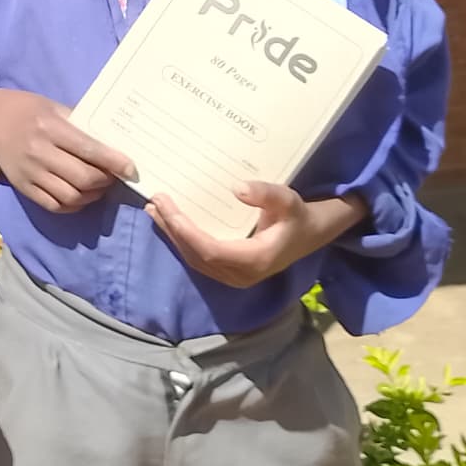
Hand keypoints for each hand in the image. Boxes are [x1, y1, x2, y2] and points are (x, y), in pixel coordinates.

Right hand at [0, 89, 134, 212]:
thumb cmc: (28, 109)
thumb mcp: (54, 107)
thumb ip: (80, 125)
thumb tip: (114, 143)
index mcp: (50, 127)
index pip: (89, 150)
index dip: (114, 162)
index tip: (131, 169)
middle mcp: (40, 152)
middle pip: (83, 178)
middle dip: (106, 181)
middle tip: (114, 176)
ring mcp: (31, 173)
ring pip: (71, 196)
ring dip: (93, 195)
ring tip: (99, 187)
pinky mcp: (24, 188)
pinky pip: (55, 206)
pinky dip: (75, 205)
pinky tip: (81, 195)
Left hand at [149, 184, 366, 287]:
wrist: (311, 234)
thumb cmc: (298, 215)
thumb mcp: (288, 200)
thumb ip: (266, 194)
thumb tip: (237, 188)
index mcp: (254, 260)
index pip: (208, 249)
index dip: (183, 230)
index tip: (165, 205)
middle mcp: (241, 274)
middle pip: (196, 255)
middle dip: (172, 229)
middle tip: (155, 202)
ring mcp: (235, 276)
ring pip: (195, 259)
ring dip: (173, 235)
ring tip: (155, 210)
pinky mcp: (230, 271)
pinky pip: (200, 258)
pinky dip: (182, 240)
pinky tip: (169, 222)